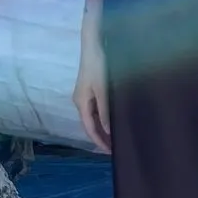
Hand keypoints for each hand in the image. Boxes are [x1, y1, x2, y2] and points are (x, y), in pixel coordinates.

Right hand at [73, 22, 111, 153]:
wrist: (94, 44)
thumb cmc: (98, 66)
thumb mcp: (103, 89)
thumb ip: (105, 110)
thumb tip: (107, 130)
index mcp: (81, 103)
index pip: (89, 128)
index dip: (99, 141)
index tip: (111, 152)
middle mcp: (81, 101)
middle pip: (90, 125)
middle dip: (101, 137)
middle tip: (116, 149)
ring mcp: (85, 95)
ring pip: (93, 118)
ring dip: (103, 128)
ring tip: (116, 139)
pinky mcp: (91, 89)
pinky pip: (96, 109)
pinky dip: (104, 118)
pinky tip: (113, 121)